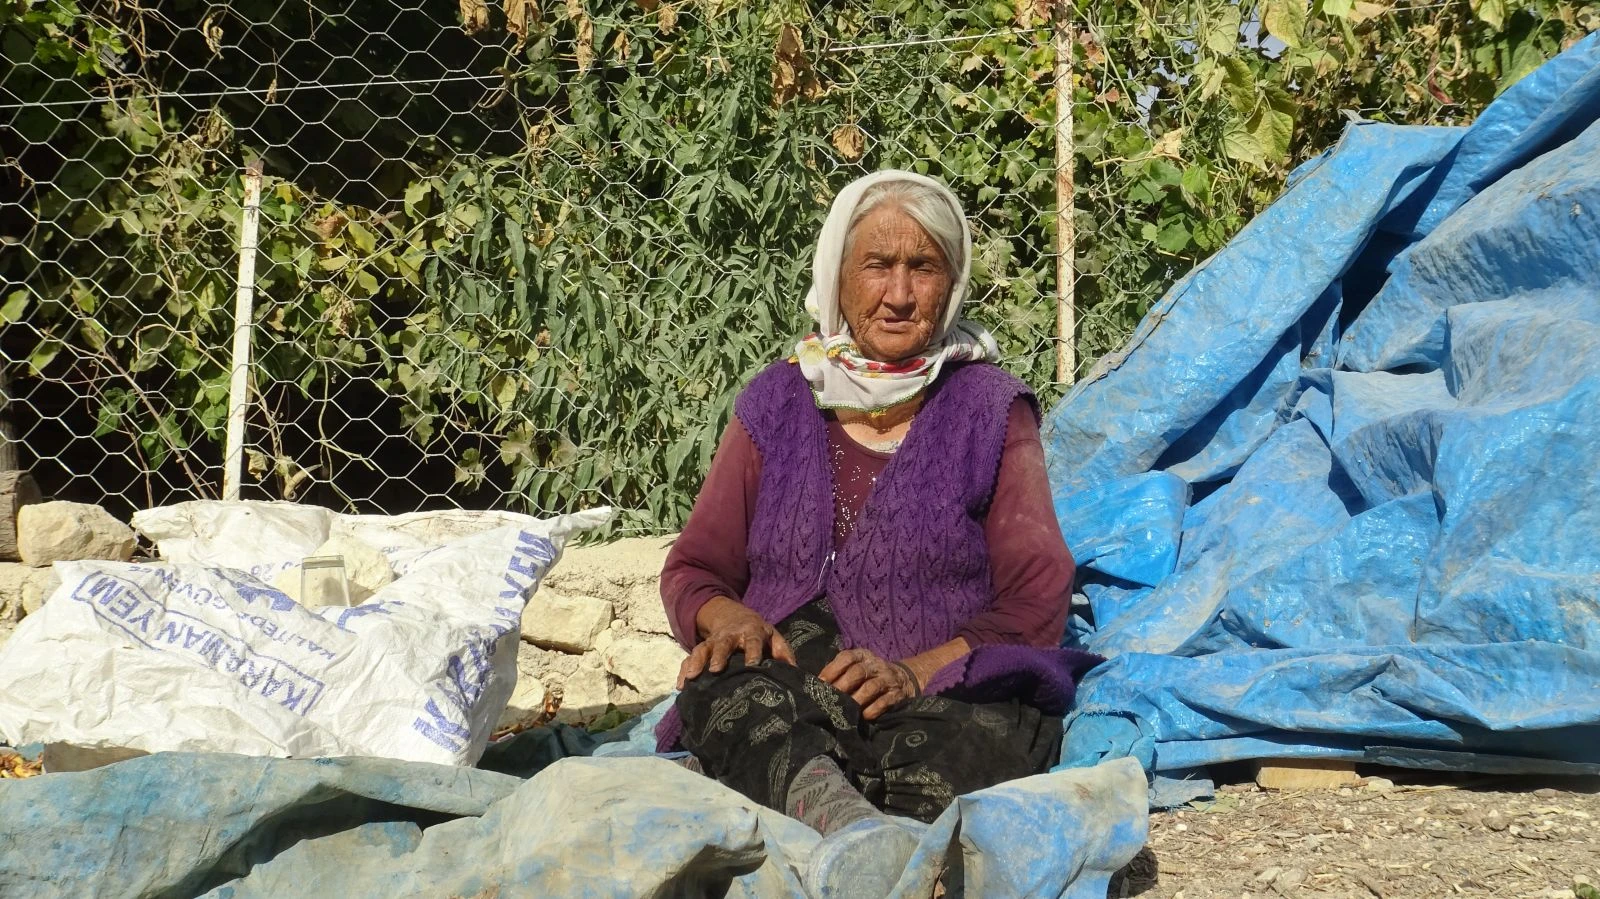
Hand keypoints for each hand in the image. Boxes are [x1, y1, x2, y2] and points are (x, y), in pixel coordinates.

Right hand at [677, 597, 795, 687]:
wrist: (732, 617)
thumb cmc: (757, 633)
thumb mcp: (772, 637)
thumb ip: (782, 652)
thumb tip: (793, 670)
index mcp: (750, 632)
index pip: (753, 641)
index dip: (752, 652)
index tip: (752, 664)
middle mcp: (729, 636)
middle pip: (723, 644)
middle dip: (719, 656)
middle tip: (714, 669)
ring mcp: (712, 642)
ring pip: (703, 650)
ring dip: (697, 662)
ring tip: (692, 678)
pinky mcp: (701, 649)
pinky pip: (690, 658)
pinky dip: (684, 670)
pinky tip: (681, 686)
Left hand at [818, 648, 920, 719]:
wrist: (903, 679)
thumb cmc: (869, 675)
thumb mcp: (856, 666)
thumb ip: (839, 672)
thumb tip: (817, 685)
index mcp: (862, 655)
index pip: (847, 657)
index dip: (833, 669)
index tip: (821, 683)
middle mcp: (875, 665)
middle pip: (858, 672)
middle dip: (843, 686)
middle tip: (831, 699)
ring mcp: (887, 679)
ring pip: (871, 688)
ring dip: (856, 700)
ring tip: (845, 710)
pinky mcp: (896, 694)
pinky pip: (884, 702)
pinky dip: (872, 710)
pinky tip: (863, 717)